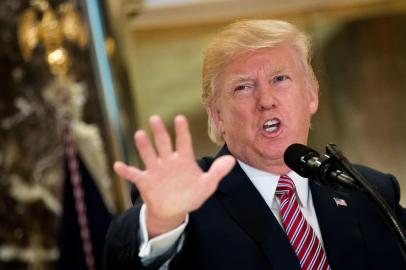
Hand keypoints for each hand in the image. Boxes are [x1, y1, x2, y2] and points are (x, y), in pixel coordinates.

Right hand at [114, 115, 234, 236]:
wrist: (173, 210)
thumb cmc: (190, 195)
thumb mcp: (207, 185)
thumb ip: (217, 172)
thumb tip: (232, 160)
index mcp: (183, 159)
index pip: (183, 142)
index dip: (182, 131)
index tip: (180, 118)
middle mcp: (168, 161)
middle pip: (163, 143)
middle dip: (159, 132)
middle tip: (155, 118)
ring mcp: (155, 170)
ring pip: (149, 155)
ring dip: (144, 146)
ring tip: (139, 134)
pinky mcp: (145, 181)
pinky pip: (134, 174)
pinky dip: (126, 171)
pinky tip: (118, 165)